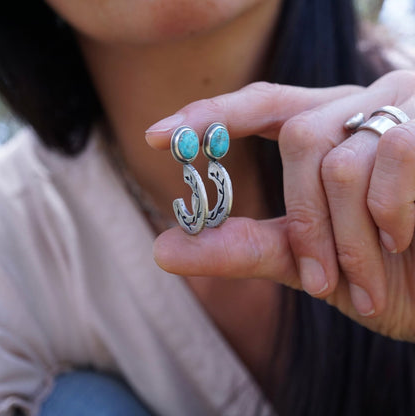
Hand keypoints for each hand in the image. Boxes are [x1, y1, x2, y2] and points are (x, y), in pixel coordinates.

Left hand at [145, 70, 414, 341]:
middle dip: (305, 220)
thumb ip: (242, 247)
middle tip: (319, 283)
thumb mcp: (304, 261)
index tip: (156, 136)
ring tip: (366, 280)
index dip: (209, 116)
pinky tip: (405, 241)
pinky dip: (389, 215)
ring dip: (348, 237)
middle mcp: (359, 109)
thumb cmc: (382, 272)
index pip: (259, 105)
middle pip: (300, 138)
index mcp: (326, 129)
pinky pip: (395, 157)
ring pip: (342, 160)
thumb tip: (163, 249)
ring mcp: (401, 109)